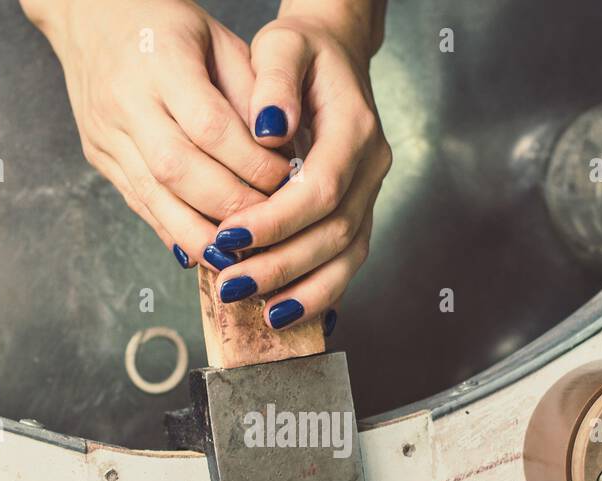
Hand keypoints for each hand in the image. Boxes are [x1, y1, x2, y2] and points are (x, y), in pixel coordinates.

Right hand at [21, 0, 291, 267]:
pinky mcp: (100, 158)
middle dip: (229, 203)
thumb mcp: (219, 40)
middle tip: (269, 223)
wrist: (90, 16)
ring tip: (240, 254)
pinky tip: (206, 250)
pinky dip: (175, 231)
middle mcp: (125, 101)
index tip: (285, 180)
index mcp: (160, 60)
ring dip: (200, 234)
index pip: (210, 126)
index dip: (250, 162)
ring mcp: (106, 133)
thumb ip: (250, 92)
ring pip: (154, 196)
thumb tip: (280, 155)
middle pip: (178, 168)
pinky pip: (139, 204)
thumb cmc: (168, 26)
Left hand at [207, 0, 389, 331]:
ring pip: (347, 256)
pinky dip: (318, 292)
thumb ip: (273, 82)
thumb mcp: (282, 46)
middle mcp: (370, 166)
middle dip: (282, 265)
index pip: (321, 188)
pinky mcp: (358, 212)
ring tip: (261, 314)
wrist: (333, 52)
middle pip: (334, 232)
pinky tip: (286, 312)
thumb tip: (266, 131)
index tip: (230, 236)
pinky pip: (345, 262)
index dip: (277, 220)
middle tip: (232, 285)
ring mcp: (369, 193)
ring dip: (304, 290)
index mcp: (354, 128)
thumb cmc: (301, 52)